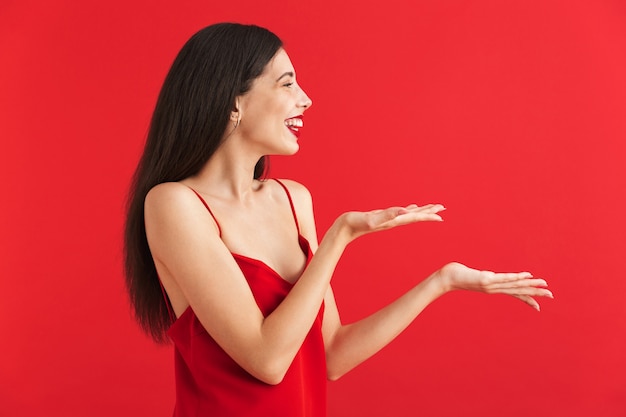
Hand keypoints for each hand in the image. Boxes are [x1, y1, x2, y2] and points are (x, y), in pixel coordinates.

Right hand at [337, 204, 444, 241]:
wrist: (344, 228)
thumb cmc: (356, 223)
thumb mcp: (372, 219)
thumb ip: (388, 215)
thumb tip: (404, 211)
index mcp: (393, 220)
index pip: (414, 217)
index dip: (428, 216)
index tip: (441, 216)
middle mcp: (393, 221)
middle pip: (415, 216)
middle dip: (429, 212)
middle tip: (443, 208)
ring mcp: (388, 219)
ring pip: (408, 215)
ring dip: (420, 211)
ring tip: (431, 208)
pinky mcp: (382, 217)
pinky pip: (398, 213)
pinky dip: (407, 210)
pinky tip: (409, 209)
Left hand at [438, 262, 552, 310]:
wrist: (447, 278)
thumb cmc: (458, 276)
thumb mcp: (473, 277)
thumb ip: (480, 278)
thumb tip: (482, 277)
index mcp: (493, 289)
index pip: (514, 294)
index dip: (526, 299)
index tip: (538, 306)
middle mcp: (494, 289)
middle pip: (518, 291)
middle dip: (534, 293)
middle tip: (551, 295)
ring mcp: (491, 284)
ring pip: (515, 285)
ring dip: (530, 285)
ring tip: (544, 285)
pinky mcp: (486, 279)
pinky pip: (505, 278)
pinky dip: (517, 277)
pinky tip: (527, 276)